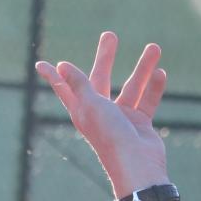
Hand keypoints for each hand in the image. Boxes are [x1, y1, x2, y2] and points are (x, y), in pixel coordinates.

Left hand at [35, 32, 169, 196]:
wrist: (137, 165)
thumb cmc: (110, 135)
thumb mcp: (92, 105)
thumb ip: (79, 83)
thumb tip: (61, 65)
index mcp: (82, 110)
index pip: (63, 88)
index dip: (52, 76)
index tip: (40, 64)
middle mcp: (99, 113)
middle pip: (100, 79)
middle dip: (105, 57)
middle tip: (110, 35)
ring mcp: (121, 119)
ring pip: (131, 87)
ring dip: (142, 68)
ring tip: (155, 46)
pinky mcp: (139, 124)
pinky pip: (147, 101)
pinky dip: (154, 88)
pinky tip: (160, 72)